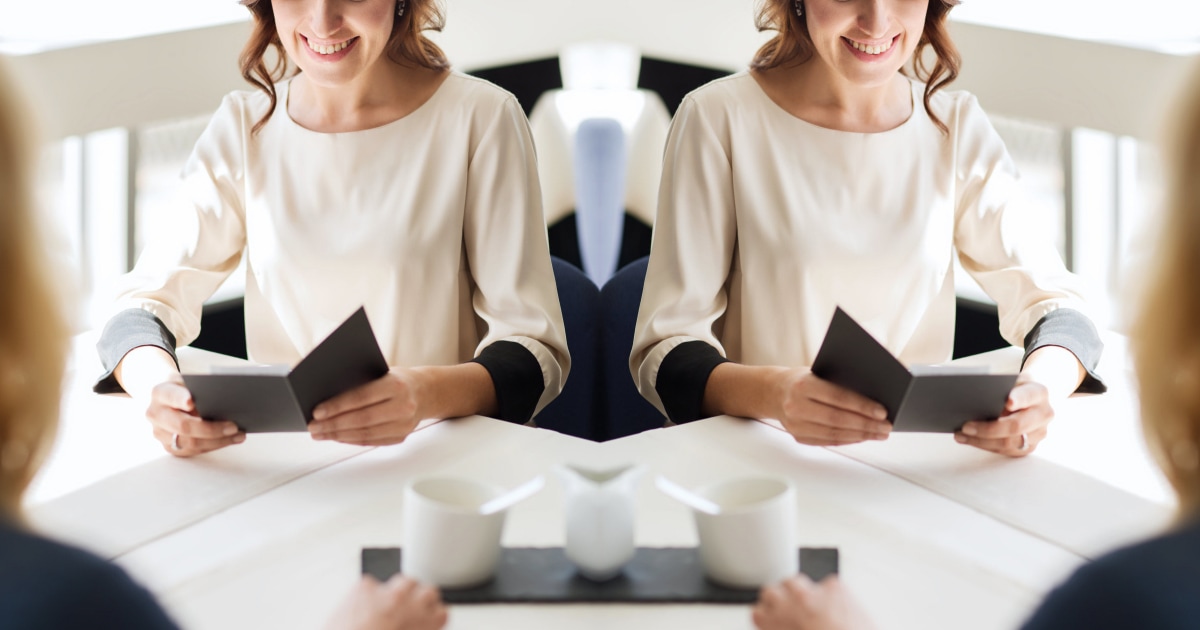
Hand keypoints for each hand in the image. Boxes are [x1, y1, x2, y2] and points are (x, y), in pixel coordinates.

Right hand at [146, 375, 244, 456]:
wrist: (174, 398)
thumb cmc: (188, 387)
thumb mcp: (192, 381)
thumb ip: (201, 388)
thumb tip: (220, 401)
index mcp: (161, 392)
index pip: (170, 396)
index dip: (180, 399)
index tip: (191, 401)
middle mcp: (156, 413)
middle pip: (183, 426)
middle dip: (211, 429)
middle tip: (233, 426)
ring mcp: (160, 432)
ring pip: (190, 443)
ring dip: (218, 441)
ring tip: (238, 434)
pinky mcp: (169, 445)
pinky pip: (192, 451)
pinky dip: (214, 446)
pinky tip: (229, 439)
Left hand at [308, 368, 424, 445]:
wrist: (426, 392)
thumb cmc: (398, 380)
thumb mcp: (382, 373)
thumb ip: (361, 383)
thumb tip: (326, 398)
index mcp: (396, 385)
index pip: (361, 397)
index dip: (337, 406)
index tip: (317, 412)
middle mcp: (403, 406)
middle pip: (361, 419)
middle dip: (333, 425)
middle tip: (313, 426)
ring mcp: (404, 424)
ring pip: (365, 434)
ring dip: (339, 435)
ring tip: (320, 433)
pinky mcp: (401, 437)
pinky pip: (371, 441)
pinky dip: (351, 440)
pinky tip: (338, 437)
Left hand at [326, 575, 446, 629]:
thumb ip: (415, 628)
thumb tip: (410, 626)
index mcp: (424, 623)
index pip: (441, 612)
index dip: (432, 616)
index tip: (426, 619)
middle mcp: (410, 604)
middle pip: (429, 591)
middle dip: (420, 599)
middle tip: (408, 611)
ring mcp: (387, 592)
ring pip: (403, 580)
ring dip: (398, 591)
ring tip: (385, 608)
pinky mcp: (364, 586)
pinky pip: (370, 585)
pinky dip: (366, 595)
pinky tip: (359, 609)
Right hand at [753, 575, 875, 629]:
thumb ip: (782, 629)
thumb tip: (787, 627)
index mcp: (775, 622)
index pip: (758, 611)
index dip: (767, 616)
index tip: (773, 619)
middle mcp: (790, 603)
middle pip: (771, 591)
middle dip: (779, 599)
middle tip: (791, 611)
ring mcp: (813, 591)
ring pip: (796, 581)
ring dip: (801, 592)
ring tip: (813, 608)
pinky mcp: (836, 586)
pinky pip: (829, 585)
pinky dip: (832, 596)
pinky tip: (840, 610)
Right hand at [774, 369, 891, 445]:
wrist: (773, 392)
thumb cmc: (801, 379)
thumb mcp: (817, 372)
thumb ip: (838, 383)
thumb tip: (873, 397)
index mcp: (803, 385)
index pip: (838, 397)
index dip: (862, 406)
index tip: (882, 412)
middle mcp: (796, 406)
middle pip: (838, 419)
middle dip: (866, 424)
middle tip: (886, 426)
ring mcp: (795, 424)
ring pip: (834, 434)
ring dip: (860, 435)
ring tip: (879, 433)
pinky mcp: (798, 436)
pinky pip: (828, 441)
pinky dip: (848, 440)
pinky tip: (861, 437)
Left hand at [955, 379, 1050, 456]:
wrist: (1022, 398)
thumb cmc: (1010, 387)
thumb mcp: (1007, 380)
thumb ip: (998, 386)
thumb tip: (979, 398)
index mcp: (1038, 392)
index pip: (1029, 396)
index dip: (1019, 399)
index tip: (1008, 402)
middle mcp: (1044, 413)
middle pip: (1016, 426)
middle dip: (988, 428)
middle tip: (966, 426)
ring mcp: (1039, 433)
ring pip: (1009, 443)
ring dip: (981, 441)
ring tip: (961, 434)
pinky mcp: (1029, 446)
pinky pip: (1006, 451)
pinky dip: (984, 446)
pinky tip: (969, 439)